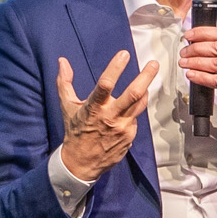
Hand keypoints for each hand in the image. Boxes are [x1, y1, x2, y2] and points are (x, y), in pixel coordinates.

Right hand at [55, 52, 160, 182]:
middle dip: (145, 77)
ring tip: (147, 79)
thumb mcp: (67, 107)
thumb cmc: (75, 131)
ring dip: (146, 90)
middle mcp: (110, 117)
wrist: (82, 163)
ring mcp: (122, 128)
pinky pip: (135, 118)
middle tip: (154, 63)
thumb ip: (64, 83)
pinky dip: (133, 111)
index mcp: (93, 108)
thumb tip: (62, 61)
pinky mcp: (130, 136)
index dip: (115, 68)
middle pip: (133, 94)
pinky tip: (126, 111)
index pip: (105, 84)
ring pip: (140, 104)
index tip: (124, 54)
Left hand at [178, 25, 216, 135]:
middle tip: (184, 52)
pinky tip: (191, 75)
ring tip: (184, 63)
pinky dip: (200, 76)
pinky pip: (216, 80)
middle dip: (196, 48)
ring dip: (196, 62)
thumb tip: (197, 44)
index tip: (190, 35)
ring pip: (216, 63)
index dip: (203, 33)